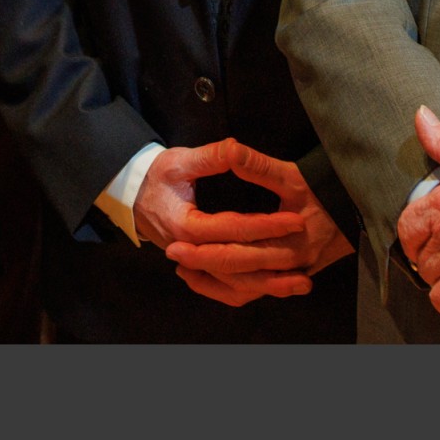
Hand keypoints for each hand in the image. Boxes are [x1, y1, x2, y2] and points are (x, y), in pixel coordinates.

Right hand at [131, 140, 313, 308]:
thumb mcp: (180, 160)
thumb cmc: (157, 176)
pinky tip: (276, 288)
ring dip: (269, 285)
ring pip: (234, 285)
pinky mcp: (199, 270)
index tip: (294, 219)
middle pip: (237, 264)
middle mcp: (191, 251)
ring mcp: (195, 264)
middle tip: (307, 251)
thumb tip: (235, 149)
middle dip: (275, 257)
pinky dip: (252, 291)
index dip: (266, 225)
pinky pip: (226, 290)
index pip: (233, 229)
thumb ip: (211, 157)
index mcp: (186, 225)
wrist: (132, 195)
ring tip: (302, 282)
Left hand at [161, 142, 355, 306]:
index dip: (205, 250)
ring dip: (213, 282)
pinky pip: (256, 291)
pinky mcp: (289, 277)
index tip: (176, 242)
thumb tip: (231, 150)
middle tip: (172, 254)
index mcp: (291, 241)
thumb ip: (259, 166)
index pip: (239, 252)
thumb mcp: (293, 174)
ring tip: (184, 272)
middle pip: (238, 273)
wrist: (355, 209)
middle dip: (202, 265)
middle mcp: (292, 265)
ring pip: (246, 290)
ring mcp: (291, 274)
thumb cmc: (325, 190)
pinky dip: (231, 289)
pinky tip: (210, 279)